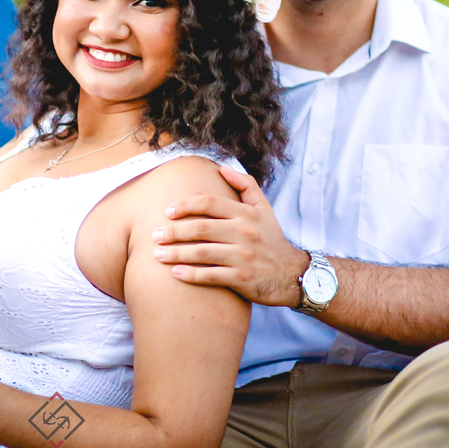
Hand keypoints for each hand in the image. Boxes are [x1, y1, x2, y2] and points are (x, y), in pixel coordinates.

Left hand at [155, 165, 308, 306]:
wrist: (293, 274)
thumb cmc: (271, 239)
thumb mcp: (264, 209)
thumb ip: (245, 185)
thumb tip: (222, 168)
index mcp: (246, 214)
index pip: (209, 203)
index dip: (185, 205)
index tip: (167, 212)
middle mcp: (244, 233)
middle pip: (200, 228)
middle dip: (173, 232)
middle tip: (154, 235)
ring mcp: (243, 256)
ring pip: (202, 253)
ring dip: (176, 254)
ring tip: (157, 255)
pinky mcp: (242, 279)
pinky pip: (211, 276)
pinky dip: (191, 274)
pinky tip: (175, 273)